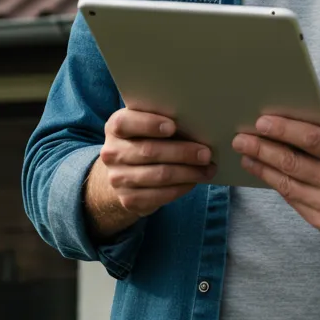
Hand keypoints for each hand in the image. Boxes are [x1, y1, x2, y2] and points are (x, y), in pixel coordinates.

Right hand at [96, 108, 215, 217]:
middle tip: (206, 153)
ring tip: (208, 169)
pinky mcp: (128, 200)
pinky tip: (194, 181)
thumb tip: (198, 122)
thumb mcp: (148, 124)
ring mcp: (117, 179)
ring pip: (158, 175)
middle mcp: (112, 153)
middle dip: (182, 152)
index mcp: (116, 127)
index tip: (172, 126)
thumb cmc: (147, 139)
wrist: (126, 172)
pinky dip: (180, 188)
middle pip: (149, 151)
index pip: (125, 123)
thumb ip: (164, 119)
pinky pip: (158, 196)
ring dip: (187, 173)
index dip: (148, 124)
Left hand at [232, 93, 319, 235]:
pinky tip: (264, 172)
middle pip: (292, 163)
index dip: (284, 129)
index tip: (262, 121)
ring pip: (287, 184)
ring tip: (245, 155)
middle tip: (241, 138)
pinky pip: (292, 200)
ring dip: (262, 168)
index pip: (312, 140)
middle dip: (262, 148)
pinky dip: (275, 184)